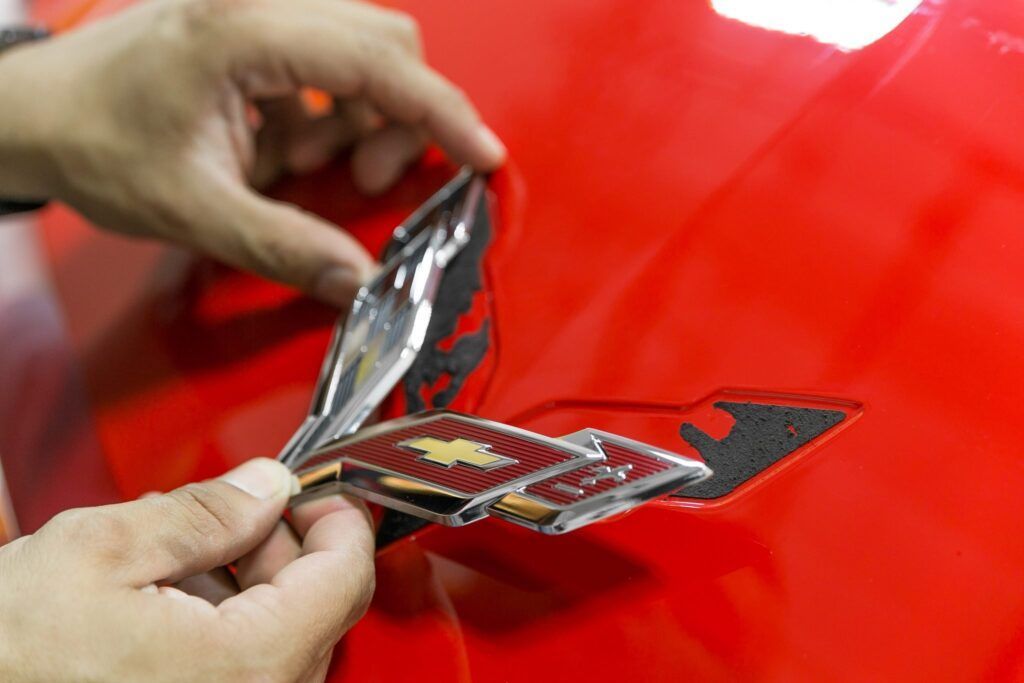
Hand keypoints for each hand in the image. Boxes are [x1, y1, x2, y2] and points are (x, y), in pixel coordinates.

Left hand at [0, 0, 505, 305]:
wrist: (30, 112)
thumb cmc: (95, 144)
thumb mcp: (194, 209)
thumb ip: (286, 247)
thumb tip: (363, 284)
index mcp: (245, 31)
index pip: (379, 63)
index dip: (443, 114)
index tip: (483, 157)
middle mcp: (259, 0)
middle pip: (385, 45)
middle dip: (399, 120)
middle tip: (362, 183)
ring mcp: (256, 7)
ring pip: (364, 50)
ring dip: (362, 119)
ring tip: (307, 169)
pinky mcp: (253, 24)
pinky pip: (328, 62)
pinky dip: (329, 112)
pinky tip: (283, 148)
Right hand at [0, 458, 374, 681]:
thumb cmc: (7, 657)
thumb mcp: (103, 552)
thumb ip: (206, 511)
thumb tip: (267, 485)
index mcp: (248, 664)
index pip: (346, 576)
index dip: (337, 516)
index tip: (318, 488)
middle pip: (315, 605)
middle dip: (279, 544)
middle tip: (238, 508)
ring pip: (280, 636)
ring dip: (247, 582)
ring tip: (180, 554)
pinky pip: (244, 668)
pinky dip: (224, 624)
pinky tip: (171, 599)